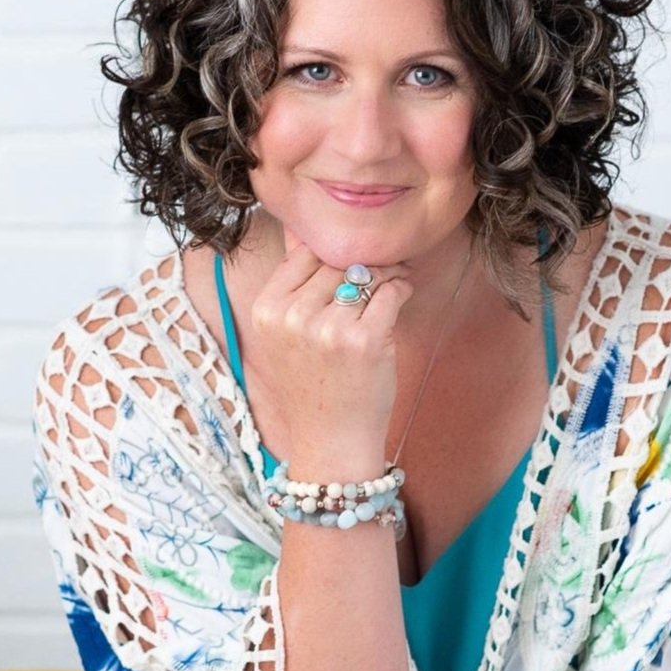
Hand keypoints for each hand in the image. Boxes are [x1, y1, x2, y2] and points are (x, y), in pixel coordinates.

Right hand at [247, 228, 414, 461]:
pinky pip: (391, 292)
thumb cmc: (313, 387)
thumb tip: (302, 228)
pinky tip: (403, 293)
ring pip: (366, 273)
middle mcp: (293, 316)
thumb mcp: (284, 336)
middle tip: (385, 265)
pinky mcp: (364, 341)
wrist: (330, 442)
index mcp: (267, 310)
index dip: (333, 252)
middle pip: (337, 261)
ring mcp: (328, 329)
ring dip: (387, 272)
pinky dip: (403, 287)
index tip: (352, 259)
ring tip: (395, 279)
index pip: (304, 253)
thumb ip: (292, 287)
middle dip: (365, 261)